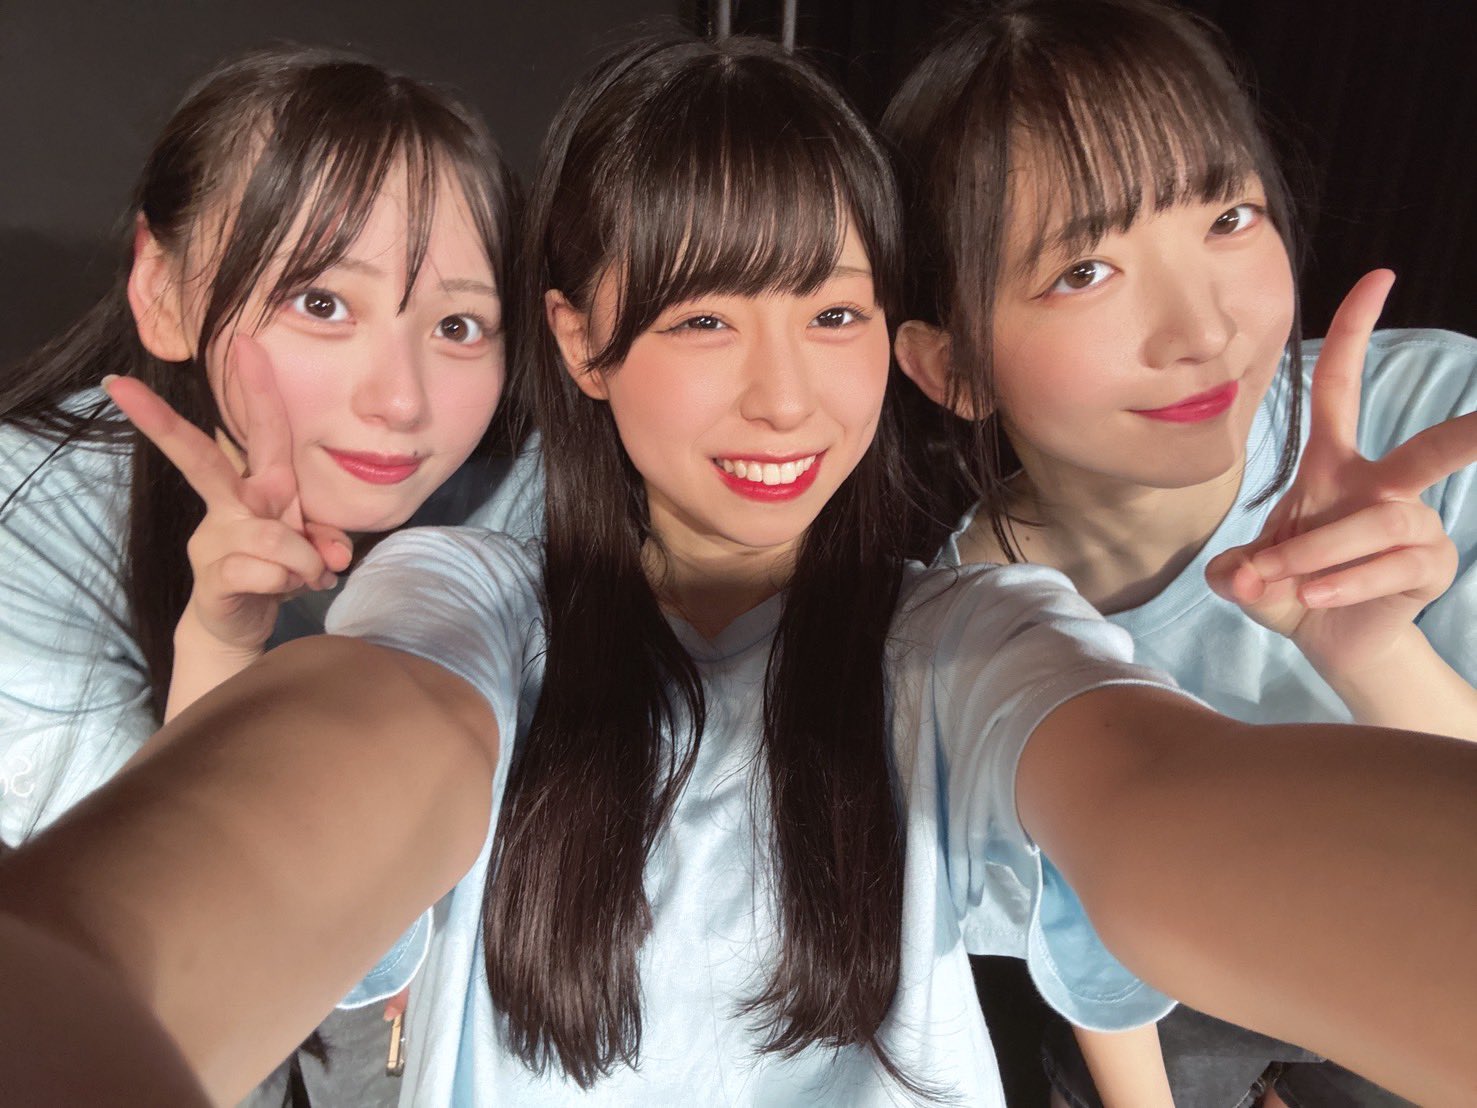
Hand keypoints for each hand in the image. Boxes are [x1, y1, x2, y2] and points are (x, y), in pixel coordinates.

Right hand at [104, 338, 352, 656]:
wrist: (240, 623)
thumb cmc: (275, 569)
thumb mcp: (310, 549)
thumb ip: (325, 540)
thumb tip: (333, 555)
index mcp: (258, 486)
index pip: (260, 430)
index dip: (254, 387)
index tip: (244, 340)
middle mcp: (231, 504)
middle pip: (200, 458)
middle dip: (163, 423)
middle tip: (120, 384)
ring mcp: (215, 538)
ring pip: (274, 537)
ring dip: (305, 560)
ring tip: (309, 575)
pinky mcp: (214, 576)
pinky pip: (267, 572)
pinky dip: (290, 584)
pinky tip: (287, 590)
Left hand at [1206, 271, 1476, 678]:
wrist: (1323, 640)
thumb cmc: (1287, 586)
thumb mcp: (1245, 575)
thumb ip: (1232, 572)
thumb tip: (1240, 578)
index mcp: (1334, 465)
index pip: (1343, 387)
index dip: (1355, 332)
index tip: (1379, 277)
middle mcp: (1384, 486)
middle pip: (1429, 450)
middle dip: (1469, 433)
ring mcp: (1415, 525)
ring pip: (1376, 524)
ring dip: (1315, 553)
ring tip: (1278, 580)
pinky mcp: (1429, 567)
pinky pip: (1387, 566)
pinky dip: (1339, 584)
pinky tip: (1311, 599)